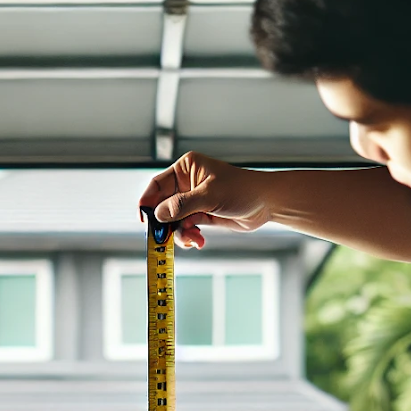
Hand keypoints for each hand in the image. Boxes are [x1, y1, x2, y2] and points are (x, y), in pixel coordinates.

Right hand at [138, 153, 274, 248]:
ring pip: (174, 221)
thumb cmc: (242, 190)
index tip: (143, 219)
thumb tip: (159, 215)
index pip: (157, 185)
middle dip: (165, 223)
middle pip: (163, 206)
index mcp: (186, 168)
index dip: (147, 201)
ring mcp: (193, 201)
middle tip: (163, 239)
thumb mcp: (210, 196)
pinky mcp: (201, 215)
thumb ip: (182, 205)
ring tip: (193, 240)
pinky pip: (186, 228)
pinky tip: (199, 241)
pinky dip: (189, 237)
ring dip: (180, 233)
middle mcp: (187, 184)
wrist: (266, 203)